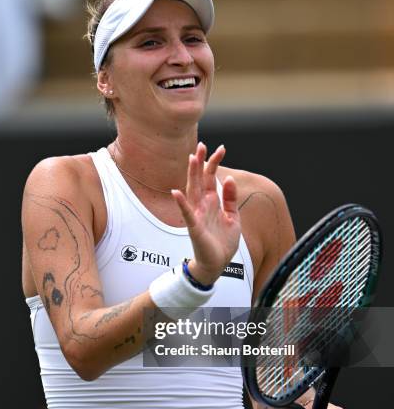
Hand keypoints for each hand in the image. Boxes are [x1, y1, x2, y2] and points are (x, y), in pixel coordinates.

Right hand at [171, 142, 240, 284]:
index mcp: (212, 202)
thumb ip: (231, 199)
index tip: (220, 148)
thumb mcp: (233, 217)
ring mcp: (197, 215)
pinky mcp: (194, 228)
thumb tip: (230, 179)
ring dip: (192, 175)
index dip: (214, 163)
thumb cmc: (223, 242)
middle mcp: (203, 205)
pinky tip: (176, 192)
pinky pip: (187, 214)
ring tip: (192, 159)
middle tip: (202, 145)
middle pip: (200, 180)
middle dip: (201, 163)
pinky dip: (182, 203)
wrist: (218, 263)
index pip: (212, 178)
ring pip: (193, 191)